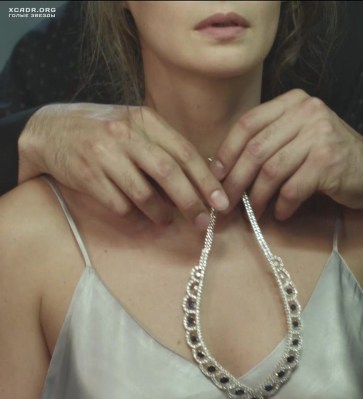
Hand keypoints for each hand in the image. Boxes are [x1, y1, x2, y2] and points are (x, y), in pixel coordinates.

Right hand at [18, 103, 228, 227]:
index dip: (206, 179)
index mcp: (144, 120)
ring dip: (161, 213)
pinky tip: (138, 217)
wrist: (48, 129)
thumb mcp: (134, 126)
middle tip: (202, 221)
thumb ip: (164, 146)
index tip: (222, 201)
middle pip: (168, 172)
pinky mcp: (86, 176)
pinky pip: (118, 204)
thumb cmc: (103, 132)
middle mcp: (125, 134)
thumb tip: (202, 179)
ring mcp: (103, 154)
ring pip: (143, 193)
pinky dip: (133, 216)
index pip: (184, 151)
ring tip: (166, 219)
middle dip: (190, 201)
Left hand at [213, 89, 362, 218]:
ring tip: (253, 213)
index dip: (227, 152)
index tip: (216, 176)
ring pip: (271, 170)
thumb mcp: (303, 136)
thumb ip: (272, 140)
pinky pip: (292, 189)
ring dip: (257, 197)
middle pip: (256, 148)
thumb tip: (226, 167)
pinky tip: (281, 214)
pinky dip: (282, 206)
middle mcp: (307, 111)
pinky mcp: (329, 162)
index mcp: (295, 101)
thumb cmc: (334, 158)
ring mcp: (320, 135)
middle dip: (236, 180)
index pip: (248, 123)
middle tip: (227, 203)